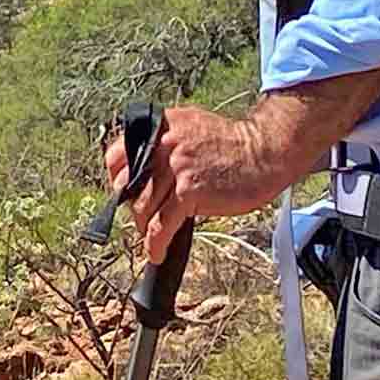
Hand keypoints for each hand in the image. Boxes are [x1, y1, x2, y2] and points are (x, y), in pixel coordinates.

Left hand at [103, 106, 275, 262]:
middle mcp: (162, 145)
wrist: (263, 151)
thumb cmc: (231, 143)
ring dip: (145, 227)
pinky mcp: (188, 192)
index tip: (122, 192)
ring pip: (143, 208)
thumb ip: (164, 142)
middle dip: (133, 206)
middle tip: (143, 217)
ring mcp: (175, 169)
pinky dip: (155, 243)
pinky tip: (156, 252)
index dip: (117, 178)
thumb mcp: (190, 127)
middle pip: (128, 186)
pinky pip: (161, 225)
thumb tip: (142, 167)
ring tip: (152, 237)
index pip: (116, 155)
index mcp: (160, 127)